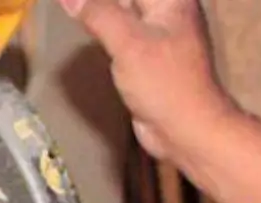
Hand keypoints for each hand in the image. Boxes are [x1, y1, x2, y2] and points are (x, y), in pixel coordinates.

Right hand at [59, 0, 239, 163]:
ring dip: (102, 9)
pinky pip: (125, 33)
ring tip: (75, 7)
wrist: (187, 131)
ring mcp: (160, 35)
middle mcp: (168, 11)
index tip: (75, 2)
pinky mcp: (150, 58)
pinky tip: (89, 26)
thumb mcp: (127, 42)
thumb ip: (98, 14)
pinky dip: (107, 28)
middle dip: (101, 2)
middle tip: (72, 5)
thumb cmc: (166, 84)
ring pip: (125, 11)